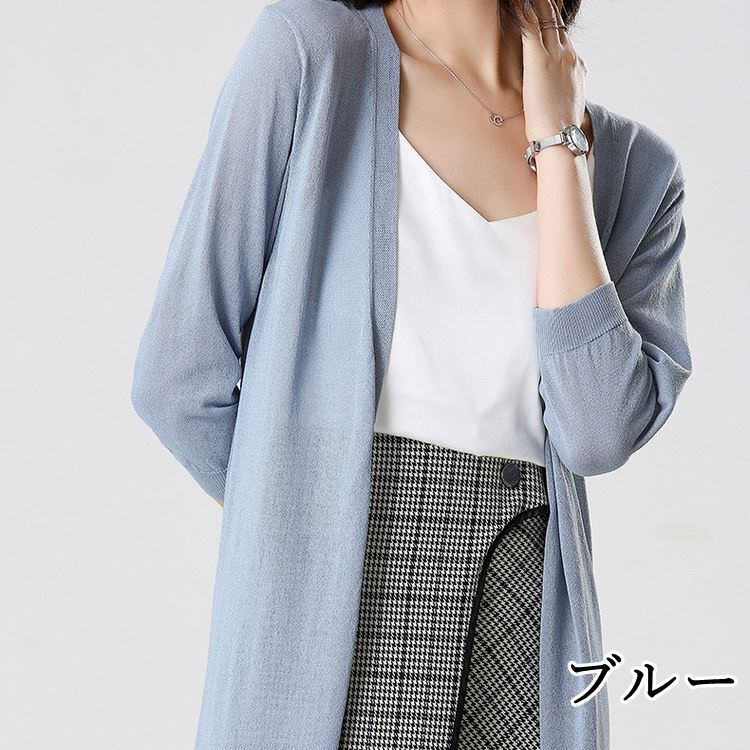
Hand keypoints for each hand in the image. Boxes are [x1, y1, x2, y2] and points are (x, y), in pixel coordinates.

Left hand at [519, 0, 587, 141]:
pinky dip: (522, 12)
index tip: (544, 11)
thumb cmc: (559, 129)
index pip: (563, 35)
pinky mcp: (539, 61)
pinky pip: (530, 27)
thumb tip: (553, 95)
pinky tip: (514, 4)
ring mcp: (556, 56)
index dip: (552, 21)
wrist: (560, 137)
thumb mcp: (564, 105)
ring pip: (545, 17)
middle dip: (544, 4)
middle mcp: (569, 55)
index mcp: (576, 65)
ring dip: (533, 3)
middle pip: (556, 20)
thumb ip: (560, 92)